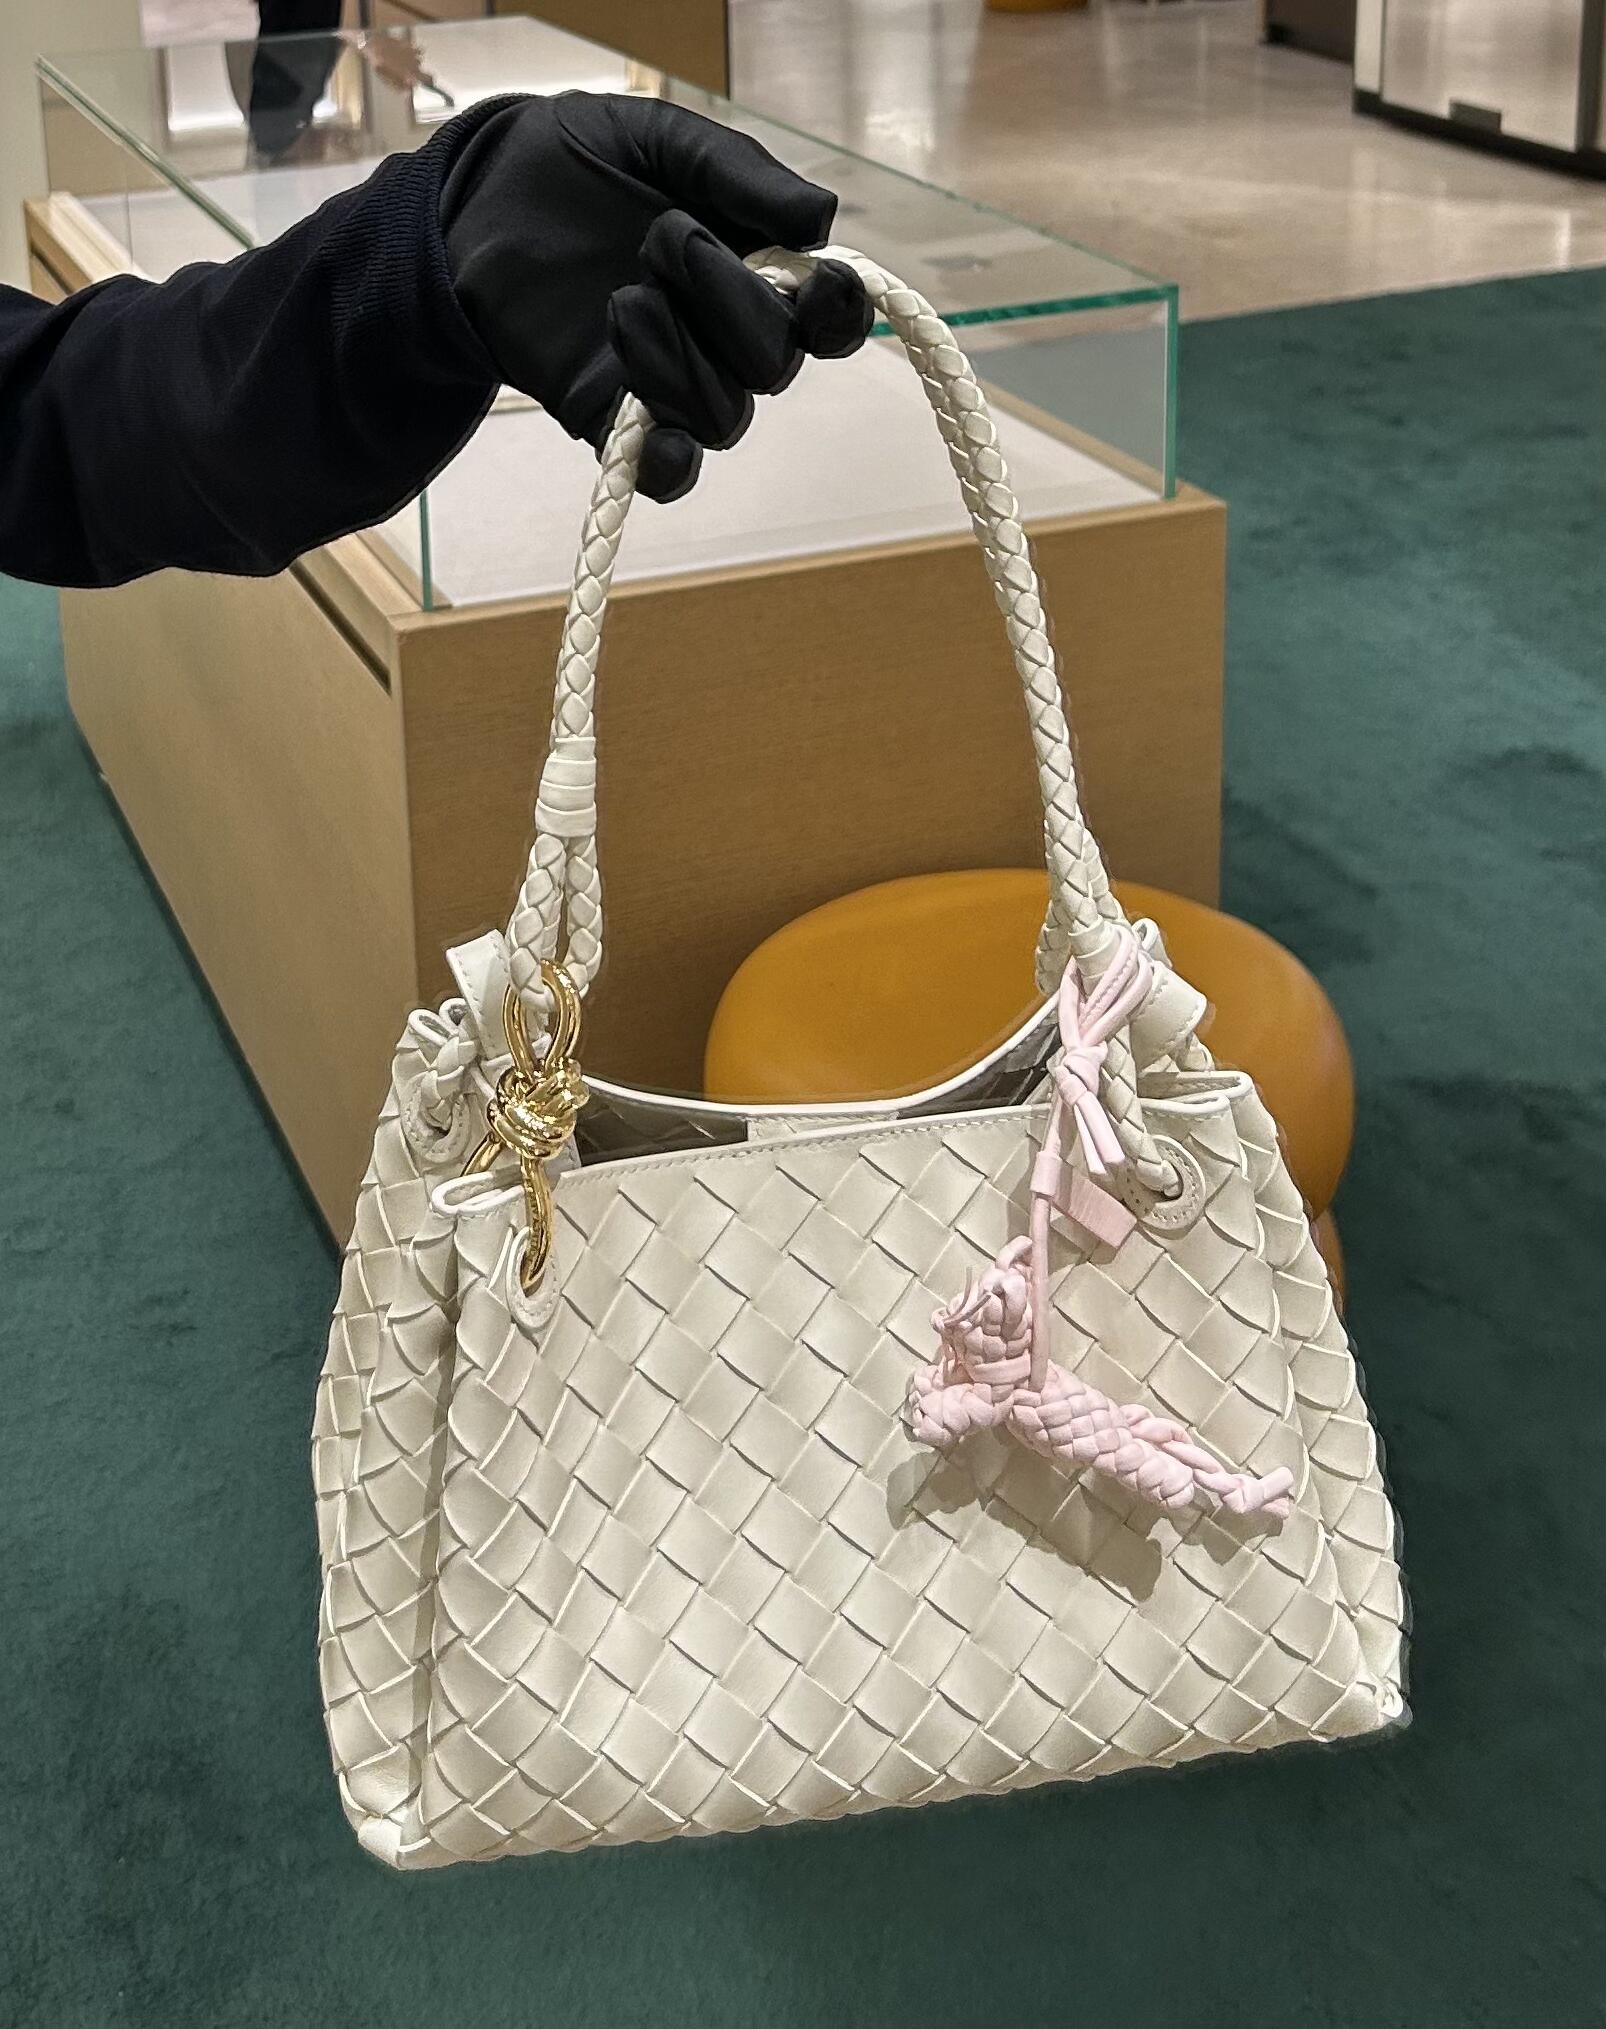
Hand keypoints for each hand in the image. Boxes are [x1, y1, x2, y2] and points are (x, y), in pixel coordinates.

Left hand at [440, 93, 872, 500]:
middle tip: (660, 238)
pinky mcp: (614, 419)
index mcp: (758, 269)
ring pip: (723, 416)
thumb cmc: (583, 162)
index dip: (835, 310)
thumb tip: (823, 218)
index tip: (809, 278)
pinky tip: (643, 418)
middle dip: (726, 302)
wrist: (482, 197)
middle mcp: (728, 338)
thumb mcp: (665, 139)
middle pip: (775, 366)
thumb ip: (741, 175)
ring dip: (676, 356)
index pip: (830, 317)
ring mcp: (674, 383)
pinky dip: (668, 462)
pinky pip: (670, 474)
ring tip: (619, 297)